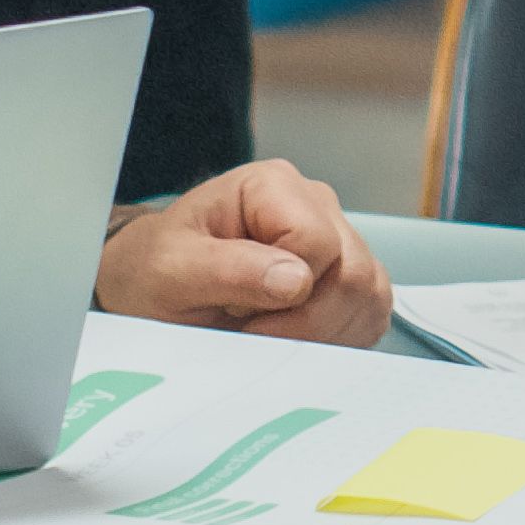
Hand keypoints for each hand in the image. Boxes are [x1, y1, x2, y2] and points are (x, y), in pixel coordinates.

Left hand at [99, 158, 390, 343]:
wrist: (151, 287)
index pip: (316, 242)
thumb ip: (228, 270)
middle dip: (305, 321)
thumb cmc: (158, 269)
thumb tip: (297, 279)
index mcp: (272, 186)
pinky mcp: (349, 276)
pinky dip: (339, 338)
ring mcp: (338, 239)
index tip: (234, 306)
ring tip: (269, 330)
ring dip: (322, 333)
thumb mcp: (171, 270)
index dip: (281, 291)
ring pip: (369, 295)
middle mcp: (315, 204)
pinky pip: (372, 313)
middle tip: (252, 327)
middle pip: (352, 272)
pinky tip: (296, 338)